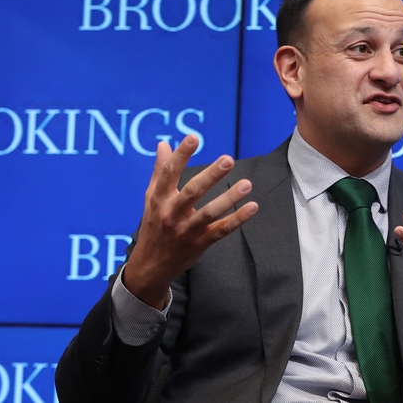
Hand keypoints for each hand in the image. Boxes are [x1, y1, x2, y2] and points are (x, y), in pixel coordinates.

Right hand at [124, 135, 258, 308]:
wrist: (150, 265)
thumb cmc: (153, 226)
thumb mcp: (152, 199)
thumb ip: (160, 171)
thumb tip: (163, 144)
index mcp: (159, 199)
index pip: (169, 173)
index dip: (181, 155)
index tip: (193, 137)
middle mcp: (171, 214)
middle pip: (192, 192)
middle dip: (211, 175)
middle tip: (228, 159)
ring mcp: (187, 230)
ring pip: (210, 213)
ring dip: (229, 198)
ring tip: (247, 184)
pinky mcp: (200, 243)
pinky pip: (222, 230)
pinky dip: (238, 219)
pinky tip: (252, 207)